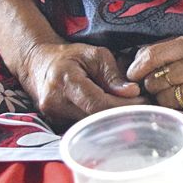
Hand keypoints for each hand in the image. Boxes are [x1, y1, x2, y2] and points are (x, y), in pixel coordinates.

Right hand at [16, 41, 142, 127]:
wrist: (37, 65)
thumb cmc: (69, 56)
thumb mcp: (94, 54)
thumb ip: (112, 74)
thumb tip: (132, 92)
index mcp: (65, 81)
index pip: (97, 103)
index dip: (123, 106)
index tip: (144, 102)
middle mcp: (55, 103)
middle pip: (95, 118)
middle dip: (122, 114)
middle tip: (145, 108)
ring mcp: (53, 117)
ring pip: (90, 126)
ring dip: (113, 120)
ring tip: (133, 110)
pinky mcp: (55, 124)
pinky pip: (83, 127)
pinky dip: (101, 122)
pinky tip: (115, 116)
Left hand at [127, 35, 182, 112]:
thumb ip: (163, 49)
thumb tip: (134, 60)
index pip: (154, 55)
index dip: (137, 67)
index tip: (132, 74)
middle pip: (157, 80)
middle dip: (150, 84)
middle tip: (152, 84)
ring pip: (167, 97)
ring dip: (161, 97)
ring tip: (166, 92)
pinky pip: (182, 108)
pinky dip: (175, 105)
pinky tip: (179, 99)